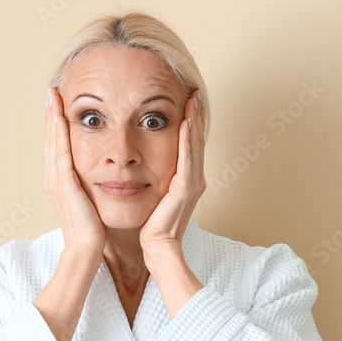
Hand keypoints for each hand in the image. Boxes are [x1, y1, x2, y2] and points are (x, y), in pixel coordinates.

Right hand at [43, 87, 105, 256]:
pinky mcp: (63, 184)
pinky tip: (60, 117)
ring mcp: (55, 180)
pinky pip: (60, 152)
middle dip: (50, 115)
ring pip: (53, 142)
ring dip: (52, 117)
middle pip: (50, 140)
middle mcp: (53, 178)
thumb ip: (88, 186)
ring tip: (53, 97)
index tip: (58, 106)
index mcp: (59, 182)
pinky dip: (58, 133)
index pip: (57, 147)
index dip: (55, 126)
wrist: (86, 248)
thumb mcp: (89, 201)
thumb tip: (97, 176)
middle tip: (51, 92)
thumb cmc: (92, 229)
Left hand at [139, 89, 205, 251]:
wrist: (157, 247)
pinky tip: (185, 122)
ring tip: (193, 100)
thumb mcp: (156, 196)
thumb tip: (144, 166)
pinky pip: (187, 159)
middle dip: (197, 116)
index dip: (192, 123)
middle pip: (196, 141)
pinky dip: (187, 139)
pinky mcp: (185, 189)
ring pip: (194, 145)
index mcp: (188, 180)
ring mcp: (192, 184)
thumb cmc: (153, 226)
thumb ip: (156, 180)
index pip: (190, 146)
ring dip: (195, 121)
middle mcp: (195, 180)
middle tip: (195, 93)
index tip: (189, 103)